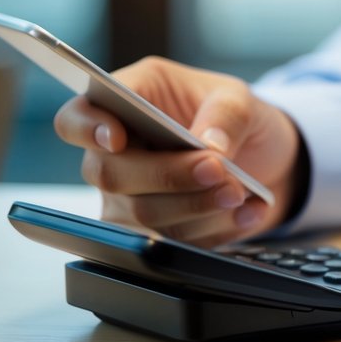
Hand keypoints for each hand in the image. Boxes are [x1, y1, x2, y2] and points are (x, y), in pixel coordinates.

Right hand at [54, 57, 303, 245]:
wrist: (264, 158)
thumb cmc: (236, 117)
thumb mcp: (241, 99)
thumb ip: (227, 116)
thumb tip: (211, 148)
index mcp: (128, 100)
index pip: (76, 118)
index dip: (87, 129)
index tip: (117, 138)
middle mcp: (117, 152)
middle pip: (110, 174)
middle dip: (167, 175)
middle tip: (216, 169)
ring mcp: (129, 197)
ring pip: (142, 216)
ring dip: (196, 206)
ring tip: (239, 192)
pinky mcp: (154, 232)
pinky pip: (174, 242)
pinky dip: (216, 229)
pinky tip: (247, 211)